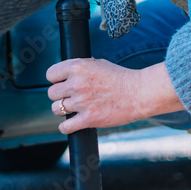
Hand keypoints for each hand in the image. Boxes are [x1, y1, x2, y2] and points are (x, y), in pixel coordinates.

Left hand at [46, 60, 182, 133]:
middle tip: (69, 97)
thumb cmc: (121, 77)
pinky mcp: (89, 119)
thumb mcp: (98, 63)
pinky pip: (66, 126)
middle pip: (51, 93)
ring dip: (62, 110)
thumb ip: (81, 67)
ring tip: (71, 109)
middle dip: (59, 95)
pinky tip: (71, 124)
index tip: (61, 83)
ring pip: (56, 109)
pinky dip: (66, 127)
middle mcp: (77, 83)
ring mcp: (82, 102)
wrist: (139, 93)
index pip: (50, 74)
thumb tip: (67, 72)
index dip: (56, 80)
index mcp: (78, 67)